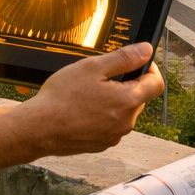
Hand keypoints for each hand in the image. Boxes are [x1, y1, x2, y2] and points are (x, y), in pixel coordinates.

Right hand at [24, 43, 165, 156]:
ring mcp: (113, 136)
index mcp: (128, 102)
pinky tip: (82, 109)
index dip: (149, 68)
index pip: (156, 84)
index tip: (136, 61)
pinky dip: (102, 115)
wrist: (37, 129)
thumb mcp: (93, 67)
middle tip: (102, 75)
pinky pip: (110, 125)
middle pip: (140, 97)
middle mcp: (126, 123)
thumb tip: (147, 50)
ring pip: (123, 112)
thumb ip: (124, 58)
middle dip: (127, 84)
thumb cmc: (62, 97)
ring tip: (88, 93)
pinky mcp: (100, 144)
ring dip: (114, 100)